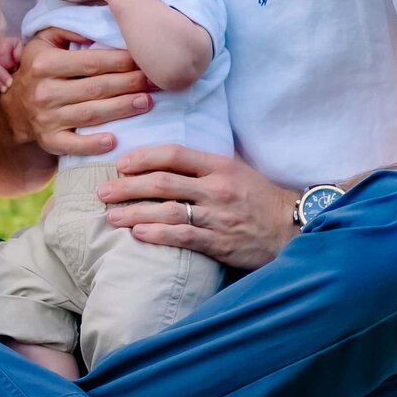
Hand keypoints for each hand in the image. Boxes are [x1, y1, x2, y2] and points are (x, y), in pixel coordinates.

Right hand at [0, 28, 152, 158]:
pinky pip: (74, 144)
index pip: (92, 62)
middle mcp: (45, 91)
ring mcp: (47, 118)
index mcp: (46, 64)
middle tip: (155, 81)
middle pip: (96, 88)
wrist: (12, 108)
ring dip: (122, 109)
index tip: (144, 59)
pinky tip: (114, 141)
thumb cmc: (36, 70)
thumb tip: (95, 28)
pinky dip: (93, 144)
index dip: (121, 61)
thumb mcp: (43, 42)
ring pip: (91, 114)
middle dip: (129, 84)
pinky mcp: (49, 140)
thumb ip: (67, 30)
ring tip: (147, 102)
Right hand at [0, 35, 23, 94]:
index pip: (1, 53)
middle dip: (1, 75)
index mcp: (2, 44)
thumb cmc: (19, 54)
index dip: (8, 63)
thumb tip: (17, 58)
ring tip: (4, 89)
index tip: (15, 70)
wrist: (14, 56)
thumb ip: (20, 52)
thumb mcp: (22, 49)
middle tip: (9, 84)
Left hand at [98, 144, 299, 270]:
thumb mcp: (236, 169)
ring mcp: (217, 216)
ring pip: (168, 210)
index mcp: (219, 165)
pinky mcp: (220, 242)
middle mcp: (216, 188)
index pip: (173, 154)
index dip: (143, 157)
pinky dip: (158, 234)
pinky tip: (138, 233)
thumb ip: (204, 164)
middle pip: (163, 182)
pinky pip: (183, 236)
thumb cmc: (261, 198)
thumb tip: (167, 159)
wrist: (292, 227)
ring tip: (111, 216)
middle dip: (128, 186)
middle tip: (104, 191)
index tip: (121, 163)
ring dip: (135, 212)